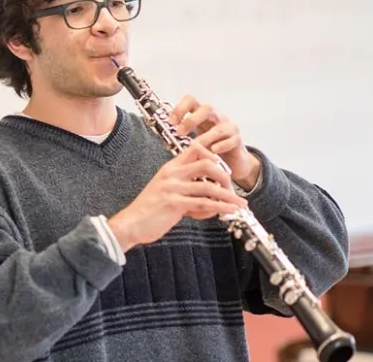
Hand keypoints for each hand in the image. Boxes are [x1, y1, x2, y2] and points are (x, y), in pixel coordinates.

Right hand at [107, 141, 247, 251]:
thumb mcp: (166, 193)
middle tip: (232, 189)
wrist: (131, 224)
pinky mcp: (174, 203)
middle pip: (206, 164)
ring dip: (228, 196)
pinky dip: (220, 207)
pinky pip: (203, 203)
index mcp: (170, 168)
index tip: (224, 167)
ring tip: (241, 204)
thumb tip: (209, 203)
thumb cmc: (148, 210)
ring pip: (208, 187)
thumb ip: (187, 193)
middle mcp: (172, 174)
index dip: (212, 153)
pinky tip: (229, 211)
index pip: (194, 149)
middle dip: (224, 176)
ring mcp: (173, 188)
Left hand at [167, 95, 260, 189]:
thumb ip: (183, 137)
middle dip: (192, 120)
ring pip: (219, 127)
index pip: (191, 101)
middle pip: (206, 108)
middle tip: (180, 132)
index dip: (180, 108)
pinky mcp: (238, 140)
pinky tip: (213, 151)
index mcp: (202, 114)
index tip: (171, 122)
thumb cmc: (210, 149)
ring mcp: (229, 127)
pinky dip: (221, 145)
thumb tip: (165, 137)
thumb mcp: (194, 141)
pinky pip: (231, 140)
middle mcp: (217, 117)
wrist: (232, 162)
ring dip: (205, 137)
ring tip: (194, 146)